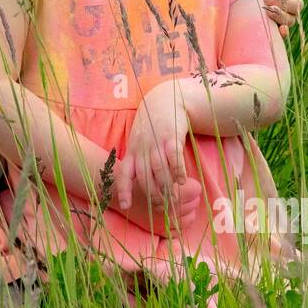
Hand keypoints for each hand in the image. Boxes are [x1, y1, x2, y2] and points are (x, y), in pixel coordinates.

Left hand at [118, 81, 190, 213]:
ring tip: (174, 199)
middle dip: (153, 196)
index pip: (124, 173)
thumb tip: (136, 184)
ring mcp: (157, 142)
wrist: (165, 99)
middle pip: (145, 178)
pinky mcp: (172, 137)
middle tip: (161, 208)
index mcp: (132, 151)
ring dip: (167, 187)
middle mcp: (142, 148)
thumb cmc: (151, 125)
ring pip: (160, 171)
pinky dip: (178, 171)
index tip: (126, 205)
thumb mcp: (138, 140)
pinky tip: (183, 180)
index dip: (124, 190)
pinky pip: (174, 158)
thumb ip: (137, 159)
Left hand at [261, 0, 304, 38]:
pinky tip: (280, 31)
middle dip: (283, 2)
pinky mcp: (279, 27)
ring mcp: (287, 16)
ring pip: (292, 18)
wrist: (243, 1)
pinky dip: (284, 31)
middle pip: (297, 4)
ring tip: (267, 11)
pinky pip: (287, 31)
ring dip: (281, 15)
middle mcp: (292, 2)